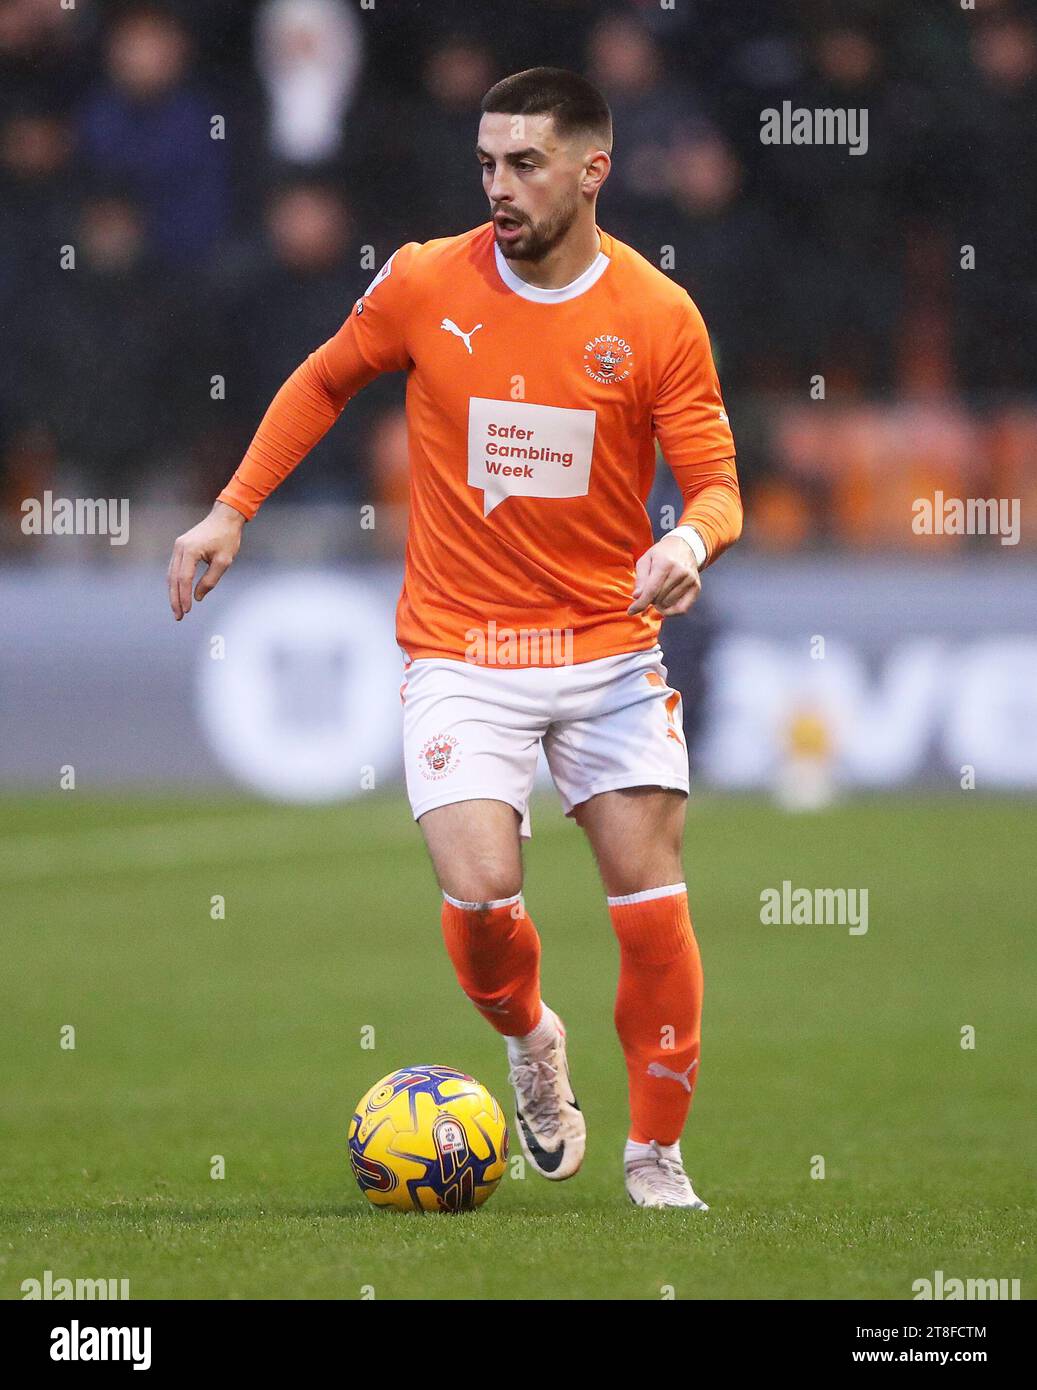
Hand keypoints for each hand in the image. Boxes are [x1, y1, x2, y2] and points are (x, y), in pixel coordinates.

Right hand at [168, 501, 245, 619]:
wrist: (225, 517)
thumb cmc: (227, 537)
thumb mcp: (224, 561)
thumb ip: (210, 580)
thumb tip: (197, 596)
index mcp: (190, 550)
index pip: (184, 579)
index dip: (184, 597)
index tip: (187, 610)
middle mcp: (180, 548)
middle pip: (173, 579)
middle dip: (175, 599)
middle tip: (178, 616)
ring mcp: (178, 547)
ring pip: (171, 574)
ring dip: (173, 592)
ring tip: (177, 609)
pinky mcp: (180, 548)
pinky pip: (174, 568)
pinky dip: (175, 582)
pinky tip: (178, 593)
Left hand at [627, 532, 701, 617]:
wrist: (684, 546)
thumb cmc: (661, 554)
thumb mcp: (645, 560)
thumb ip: (640, 579)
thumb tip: (637, 596)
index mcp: (665, 563)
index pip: (652, 590)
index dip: (640, 603)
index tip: (631, 611)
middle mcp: (680, 572)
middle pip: (658, 599)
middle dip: (649, 599)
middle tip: (650, 591)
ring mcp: (690, 580)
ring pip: (668, 604)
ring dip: (659, 603)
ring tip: (659, 592)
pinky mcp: (696, 587)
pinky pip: (682, 609)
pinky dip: (671, 611)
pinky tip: (666, 605)